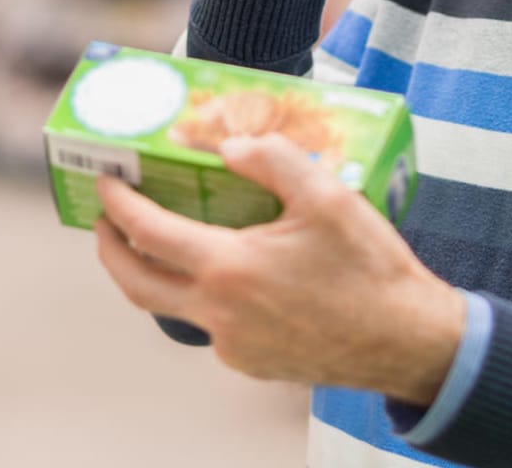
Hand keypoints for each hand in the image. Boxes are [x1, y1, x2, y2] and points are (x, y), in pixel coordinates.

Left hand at [93, 134, 463, 405]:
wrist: (406, 340)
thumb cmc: (369, 267)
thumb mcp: (327, 195)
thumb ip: (271, 160)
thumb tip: (228, 147)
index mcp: (228, 269)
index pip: (147, 232)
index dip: (118, 203)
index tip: (105, 181)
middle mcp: (218, 314)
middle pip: (136, 284)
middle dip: (110, 250)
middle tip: (105, 220)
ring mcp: (233, 345)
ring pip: (174, 308)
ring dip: (159, 274)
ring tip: (167, 242)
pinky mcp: (252, 363)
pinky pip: (213, 326)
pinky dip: (206, 297)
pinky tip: (235, 274)